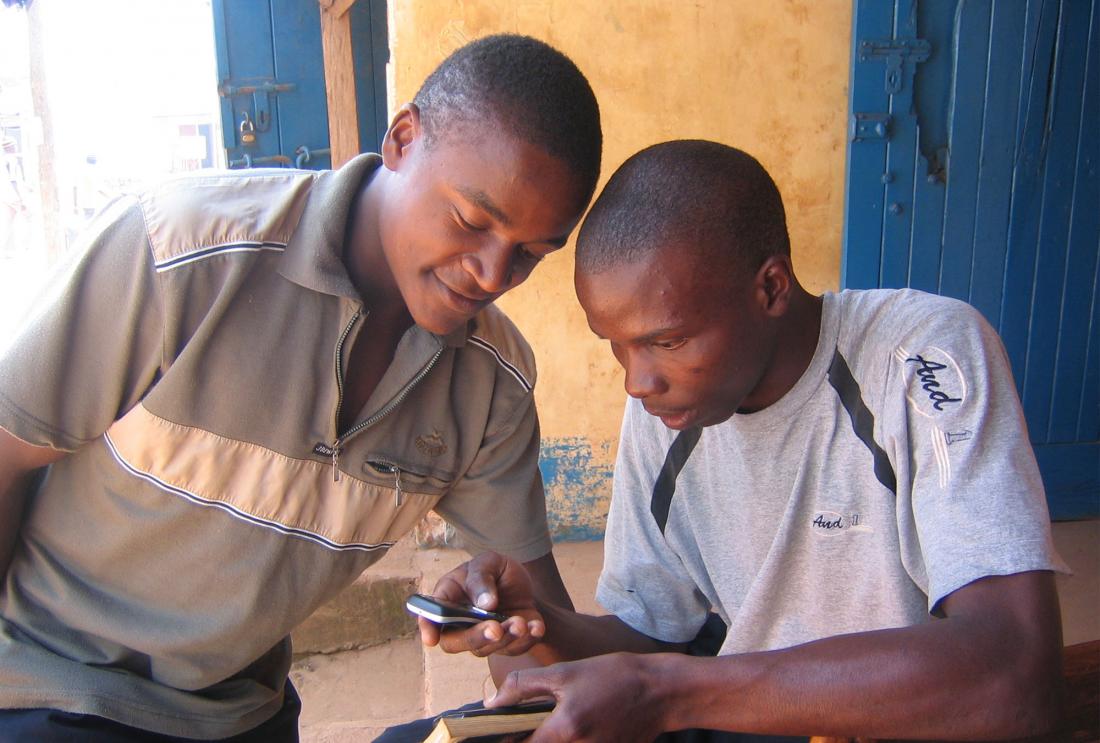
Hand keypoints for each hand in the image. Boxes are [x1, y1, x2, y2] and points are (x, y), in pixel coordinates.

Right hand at [418, 551, 546, 657]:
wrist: (522, 581)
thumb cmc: (495, 570)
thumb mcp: (487, 562)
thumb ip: (481, 578)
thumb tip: (485, 603)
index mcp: (448, 600)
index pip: (430, 617)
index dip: (428, 628)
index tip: (431, 638)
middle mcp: (460, 624)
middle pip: (456, 643)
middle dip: (476, 638)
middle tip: (495, 628)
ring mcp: (483, 637)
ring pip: (487, 649)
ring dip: (505, 639)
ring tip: (520, 622)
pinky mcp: (508, 643)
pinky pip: (515, 649)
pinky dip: (527, 640)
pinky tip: (536, 626)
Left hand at [487, 653, 666, 741]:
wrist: (662, 691)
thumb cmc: (614, 676)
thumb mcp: (566, 672)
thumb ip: (524, 686)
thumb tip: (494, 703)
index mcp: (565, 730)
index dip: (505, 741)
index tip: (497, 732)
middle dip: (528, 740)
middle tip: (523, 725)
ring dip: (548, 740)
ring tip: (549, 723)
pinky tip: (572, 727)